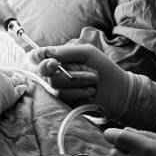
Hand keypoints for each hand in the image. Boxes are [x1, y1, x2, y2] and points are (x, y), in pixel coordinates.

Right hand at [29, 42, 155, 125]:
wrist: (120, 91)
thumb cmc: (104, 68)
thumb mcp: (87, 53)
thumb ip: (66, 52)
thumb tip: (46, 53)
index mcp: (59, 59)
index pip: (37, 57)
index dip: (35, 57)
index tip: (43, 57)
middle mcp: (56, 75)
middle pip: (42, 71)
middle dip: (52, 67)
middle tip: (56, 65)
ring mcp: (60, 90)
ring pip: (55, 84)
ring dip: (76, 80)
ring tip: (93, 80)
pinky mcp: (65, 103)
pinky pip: (64, 96)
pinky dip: (79, 91)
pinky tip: (90, 91)